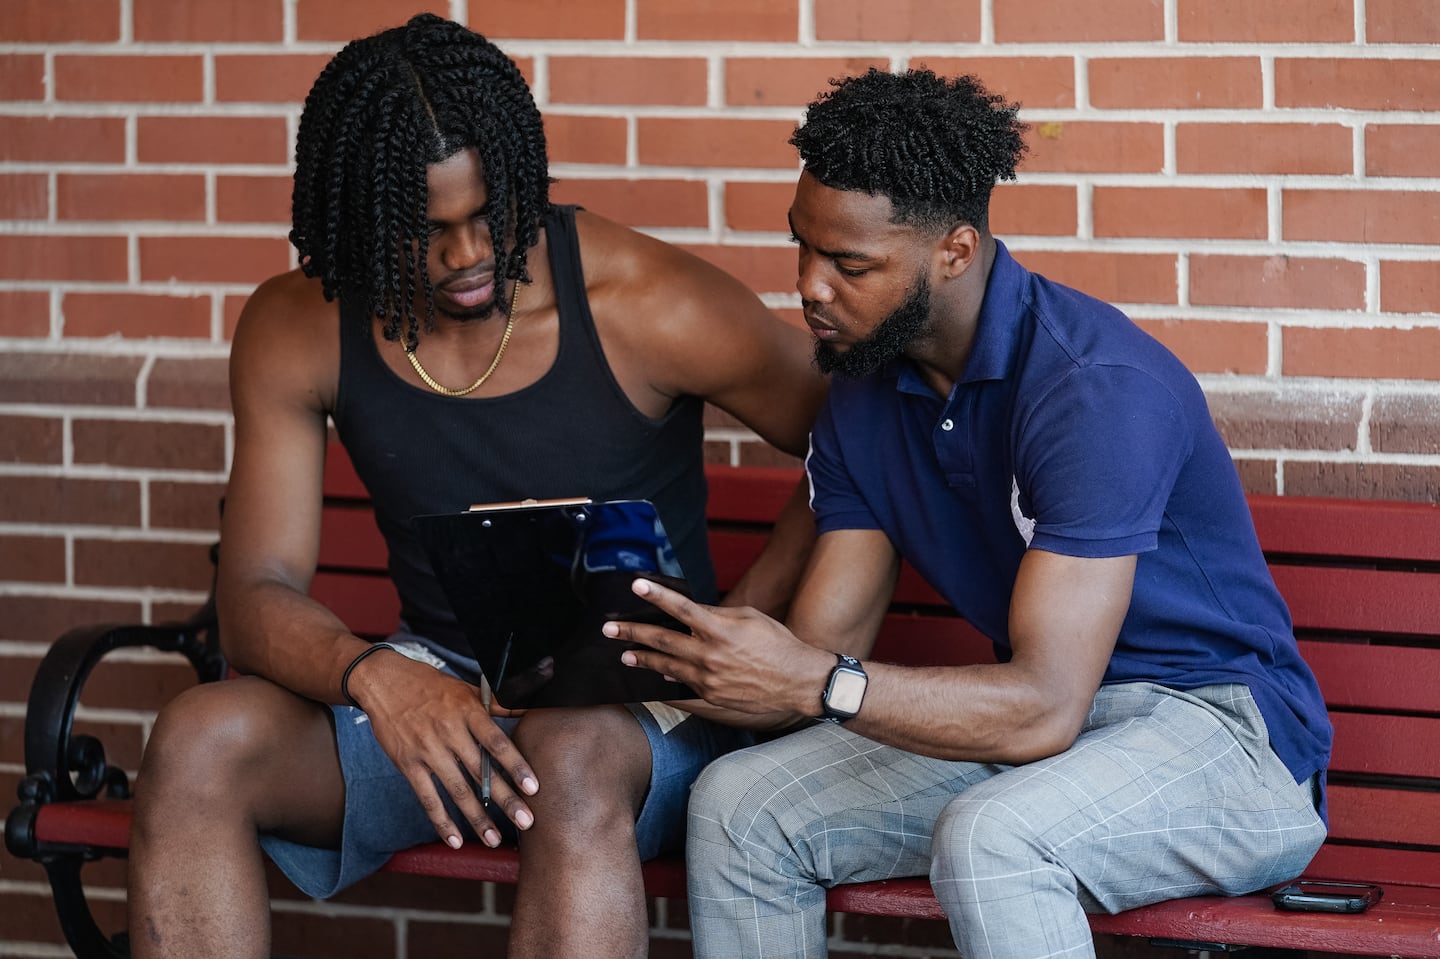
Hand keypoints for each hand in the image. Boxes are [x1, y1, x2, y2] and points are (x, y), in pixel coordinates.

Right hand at [347, 649, 538, 849]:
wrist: (385, 682)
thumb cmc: (432, 686)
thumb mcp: (467, 689)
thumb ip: (498, 704)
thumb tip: (530, 706)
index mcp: (467, 711)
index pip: (496, 743)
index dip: (516, 765)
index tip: (533, 788)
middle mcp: (448, 732)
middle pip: (481, 772)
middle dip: (505, 800)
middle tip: (526, 823)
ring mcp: (427, 750)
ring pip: (457, 790)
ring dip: (477, 818)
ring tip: (495, 839)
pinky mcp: (408, 765)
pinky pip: (427, 798)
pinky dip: (441, 822)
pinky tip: (455, 840)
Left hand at [602, 577, 833, 718]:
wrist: (798, 682)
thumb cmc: (778, 644)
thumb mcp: (750, 618)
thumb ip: (718, 615)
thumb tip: (692, 614)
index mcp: (719, 629)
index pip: (681, 608)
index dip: (657, 595)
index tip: (636, 585)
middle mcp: (709, 655)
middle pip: (662, 640)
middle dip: (632, 632)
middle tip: (609, 628)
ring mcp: (708, 679)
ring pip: (666, 667)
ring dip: (642, 659)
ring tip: (624, 655)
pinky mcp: (711, 698)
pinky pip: (681, 689)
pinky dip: (666, 683)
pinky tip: (654, 679)